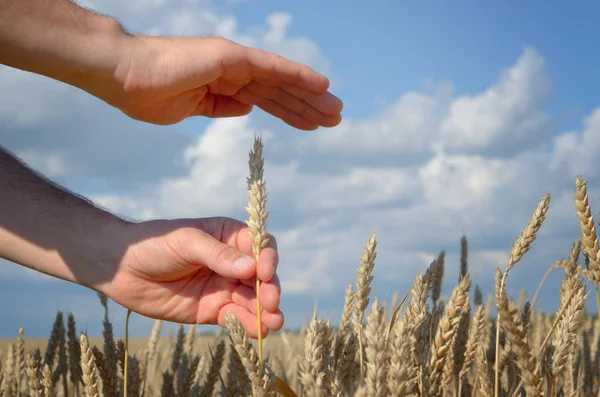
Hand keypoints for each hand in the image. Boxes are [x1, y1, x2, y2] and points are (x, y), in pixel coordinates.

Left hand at [105, 217, 282, 337]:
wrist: (120, 268)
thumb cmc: (154, 244)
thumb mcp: (187, 242)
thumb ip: (219, 255)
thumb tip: (252, 267)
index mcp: (229, 236)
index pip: (260, 246)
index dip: (267, 259)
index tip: (264, 272)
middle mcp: (231, 262)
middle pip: (260, 277)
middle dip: (268, 290)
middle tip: (271, 304)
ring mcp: (222, 287)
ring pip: (250, 300)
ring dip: (263, 312)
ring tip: (272, 323)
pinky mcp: (210, 310)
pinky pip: (234, 317)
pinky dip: (246, 324)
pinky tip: (256, 331)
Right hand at [112, 35, 342, 128]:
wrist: (121, 75)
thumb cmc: (147, 94)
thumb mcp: (192, 109)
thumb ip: (219, 107)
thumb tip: (245, 109)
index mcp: (225, 84)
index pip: (266, 99)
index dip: (290, 112)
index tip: (312, 124)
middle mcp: (234, 69)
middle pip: (279, 90)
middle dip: (307, 105)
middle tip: (335, 118)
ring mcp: (233, 61)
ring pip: (281, 80)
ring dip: (310, 95)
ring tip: (336, 110)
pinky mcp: (230, 56)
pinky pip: (271, 68)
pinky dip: (298, 75)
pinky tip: (321, 86)